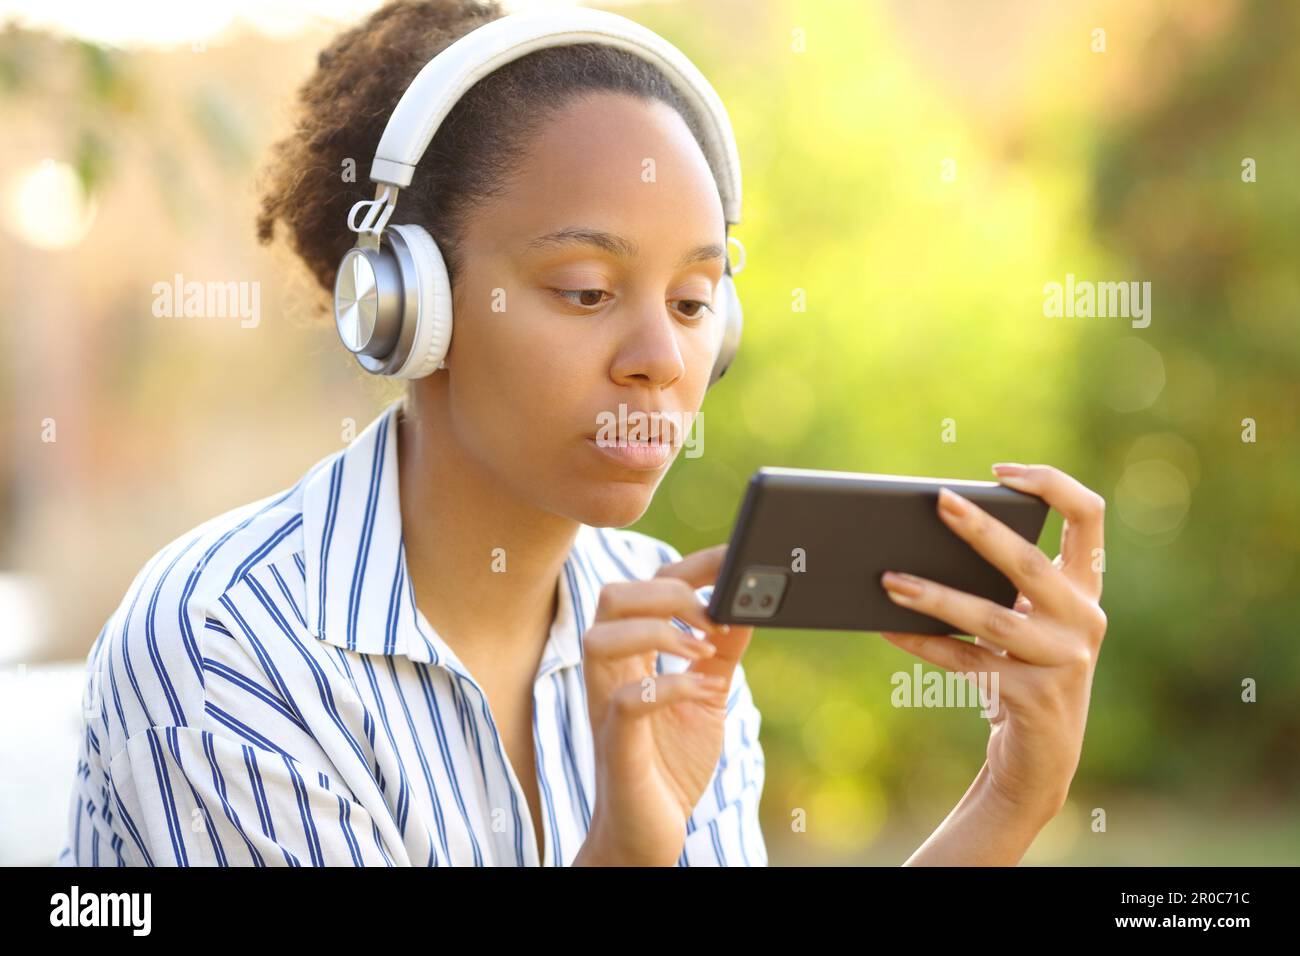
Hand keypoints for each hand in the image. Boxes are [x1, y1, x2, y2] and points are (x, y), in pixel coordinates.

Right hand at [575, 544, 754, 865]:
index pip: (645, 589)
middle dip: (668, 591)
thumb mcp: (706, 697)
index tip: (731, 558)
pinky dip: (669, 685)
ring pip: (601, 636)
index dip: (688, 566)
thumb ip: (721, 652)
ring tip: (704, 651)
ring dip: (660, 631)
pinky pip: (627, 699)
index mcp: (629, 656)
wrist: (647, 837)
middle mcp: (610, 674)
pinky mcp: (617, 745)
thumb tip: (746, 604)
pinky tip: (700, 691)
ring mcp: (607, 707)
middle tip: (713, 616)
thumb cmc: (669, 765)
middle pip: (613, 596)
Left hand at [878, 463, 1106, 820]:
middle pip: (1030, 563)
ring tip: (889, 579)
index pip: (1088, 517)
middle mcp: (1084, 619)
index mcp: (1085, 588)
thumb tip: (926, 537)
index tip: (1001, 474)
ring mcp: (1062, 661)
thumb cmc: (1023, 668)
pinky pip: (966, 662)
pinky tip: (886, 628)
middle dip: (980, 530)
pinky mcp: (1032, 697)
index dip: (1051, 485)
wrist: (1043, 756)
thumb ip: (1003, 582)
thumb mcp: (1026, 620)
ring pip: (991, 618)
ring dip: (934, 596)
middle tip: (939, 501)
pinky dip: (923, 643)